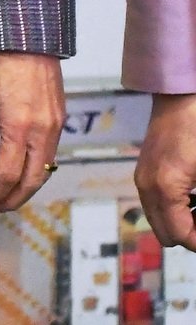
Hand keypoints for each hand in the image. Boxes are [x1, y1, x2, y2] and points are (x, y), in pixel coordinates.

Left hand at [0, 50, 65, 211]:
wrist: (27, 38)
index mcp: (20, 128)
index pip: (10, 175)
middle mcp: (44, 132)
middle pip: (33, 181)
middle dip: (14, 199)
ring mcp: (56, 126)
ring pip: (45, 170)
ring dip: (27, 187)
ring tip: (6, 196)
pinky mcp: (60, 119)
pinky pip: (50, 154)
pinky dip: (36, 170)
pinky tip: (20, 171)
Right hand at [138, 93, 195, 248]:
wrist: (181, 98)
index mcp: (164, 188)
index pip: (181, 235)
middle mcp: (146, 187)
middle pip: (166, 233)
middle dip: (191, 234)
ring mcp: (142, 178)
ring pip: (160, 220)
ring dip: (183, 222)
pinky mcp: (145, 170)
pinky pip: (157, 203)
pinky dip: (176, 208)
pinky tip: (195, 198)